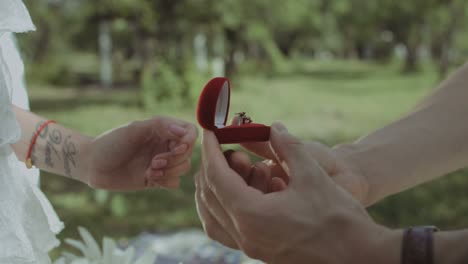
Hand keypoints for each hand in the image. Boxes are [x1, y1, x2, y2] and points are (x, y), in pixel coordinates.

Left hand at [81, 117, 196, 190]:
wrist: (92, 165)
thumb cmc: (111, 143)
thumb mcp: (134, 129)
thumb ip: (160, 126)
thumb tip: (184, 132)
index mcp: (162, 129)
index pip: (189, 132)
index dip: (188, 141)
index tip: (177, 147)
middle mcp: (164, 145)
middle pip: (188, 153)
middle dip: (175, 159)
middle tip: (155, 161)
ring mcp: (161, 163)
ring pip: (183, 168)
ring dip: (170, 171)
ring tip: (151, 171)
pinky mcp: (156, 179)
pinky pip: (174, 183)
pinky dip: (166, 181)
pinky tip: (150, 178)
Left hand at [196, 123, 396, 262]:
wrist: (359, 255)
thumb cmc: (339, 217)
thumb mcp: (312, 174)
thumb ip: (288, 147)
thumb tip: (274, 128)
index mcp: (252, 215)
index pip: (217, 177)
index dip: (210, 151)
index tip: (209, 132)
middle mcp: (244, 235)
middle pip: (209, 196)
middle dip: (210, 166)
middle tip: (222, 146)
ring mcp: (250, 247)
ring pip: (212, 217)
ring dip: (212, 189)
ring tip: (225, 168)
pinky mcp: (258, 252)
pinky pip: (225, 230)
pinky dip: (220, 208)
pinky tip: (234, 194)